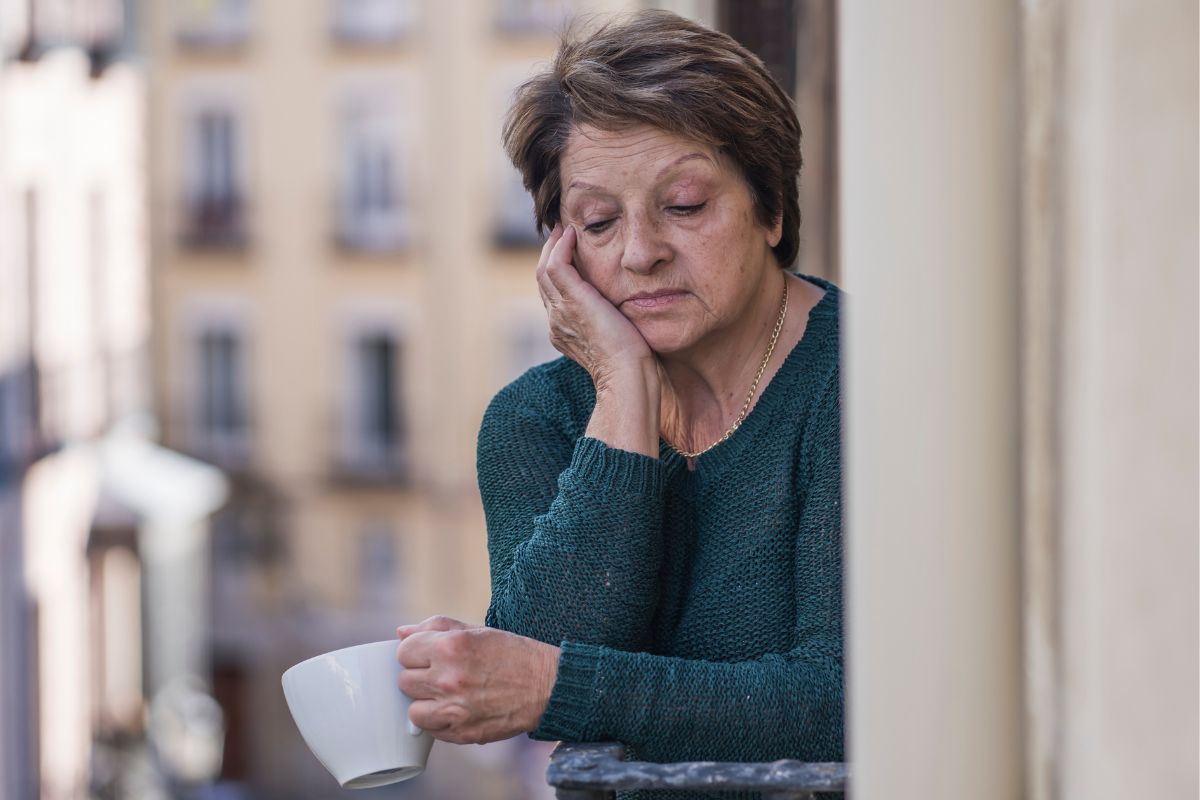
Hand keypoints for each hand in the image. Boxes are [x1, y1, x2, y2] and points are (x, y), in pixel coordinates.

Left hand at [395, 616, 559, 744]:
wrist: (548, 686)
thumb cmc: (513, 654)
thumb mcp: (477, 631)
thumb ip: (436, 628)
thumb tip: (401, 633)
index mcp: (451, 647)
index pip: (404, 652)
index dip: (416, 652)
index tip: (430, 655)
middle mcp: (449, 679)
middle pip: (404, 681)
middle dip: (420, 676)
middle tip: (442, 674)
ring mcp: (455, 710)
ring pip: (413, 710)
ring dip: (426, 703)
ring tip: (446, 695)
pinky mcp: (463, 733)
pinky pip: (432, 730)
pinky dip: (440, 722)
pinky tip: (457, 710)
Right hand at [537, 224, 655, 390]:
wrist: (627, 373)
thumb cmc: (631, 363)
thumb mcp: (617, 338)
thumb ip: (611, 322)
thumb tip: (623, 311)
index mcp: (564, 332)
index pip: (553, 294)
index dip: (559, 272)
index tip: (569, 253)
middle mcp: (556, 321)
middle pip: (544, 280)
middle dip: (551, 254)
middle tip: (562, 233)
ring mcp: (560, 311)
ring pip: (545, 270)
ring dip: (554, 246)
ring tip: (565, 229)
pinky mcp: (571, 300)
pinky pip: (556, 264)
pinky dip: (561, 246)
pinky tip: (573, 234)